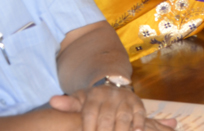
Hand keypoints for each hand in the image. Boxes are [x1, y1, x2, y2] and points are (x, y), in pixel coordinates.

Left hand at [50, 87, 176, 130]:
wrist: (112, 87)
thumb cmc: (92, 101)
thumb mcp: (79, 100)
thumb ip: (68, 104)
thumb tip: (53, 101)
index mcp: (94, 96)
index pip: (89, 114)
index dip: (87, 128)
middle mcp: (111, 96)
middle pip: (106, 118)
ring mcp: (126, 100)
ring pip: (123, 117)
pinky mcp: (138, 104)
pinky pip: (140, 114)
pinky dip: (139, 124)